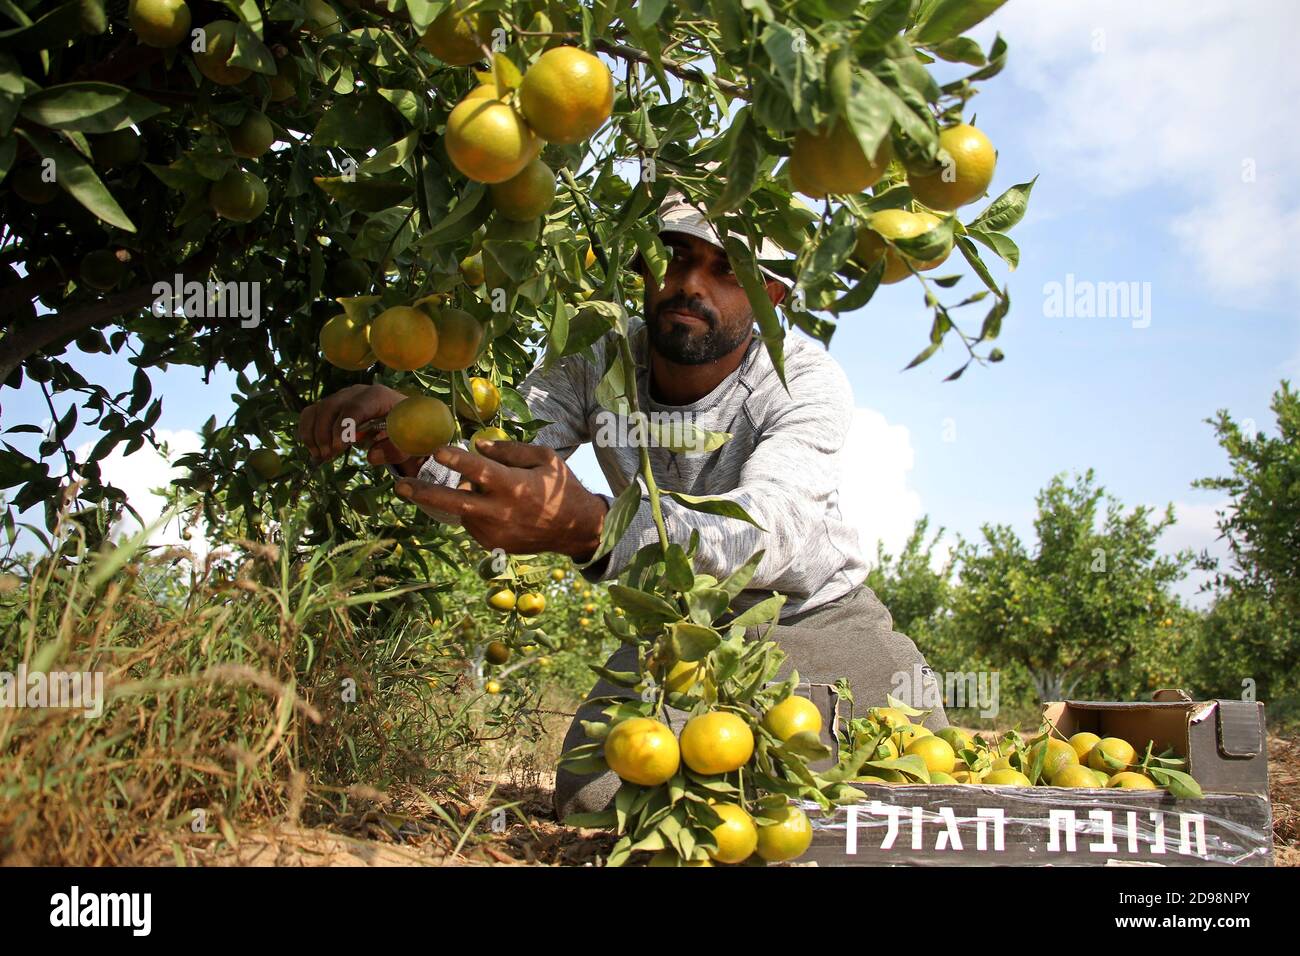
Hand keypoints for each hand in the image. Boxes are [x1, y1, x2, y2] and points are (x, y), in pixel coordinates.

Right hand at [298, 383, 422, 473]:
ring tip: (321, 456)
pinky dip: (307, 431)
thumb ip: (394, 449)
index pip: (355, 407)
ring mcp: (341, 397)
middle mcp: (356, 392)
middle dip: (326, 433)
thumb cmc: (406, 429)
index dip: (343, 426)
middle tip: (329, 456)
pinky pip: (311, 413)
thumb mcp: (407, 442)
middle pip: (331, 406)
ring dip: (314, 434)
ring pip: (317, 410)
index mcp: (378, 396)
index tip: (340, 447)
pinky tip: (314, 449)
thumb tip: (371, 457)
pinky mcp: (331, 405)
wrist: (402, 419)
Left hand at [394, 440, 607, 559]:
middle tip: (399, 485)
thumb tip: (478, 445)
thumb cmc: (559, 487)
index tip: (436, 450)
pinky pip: (472, 522)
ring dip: (463, 497)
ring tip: (481, 490)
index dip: (456, 460)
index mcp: (514, 486)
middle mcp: (501, 512)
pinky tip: (495, 507)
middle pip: (454, 502)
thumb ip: (510, 450)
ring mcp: (495, 532)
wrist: (574, 529)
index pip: (479, 471)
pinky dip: (475, 511)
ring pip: (463, 510)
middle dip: (424, 493)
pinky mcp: (492, 545)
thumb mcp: (544, 459)